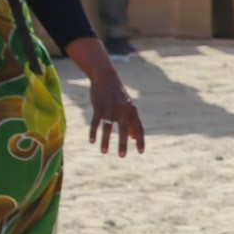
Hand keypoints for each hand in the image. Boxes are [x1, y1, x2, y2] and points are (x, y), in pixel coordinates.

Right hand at [64, 37, 145, 155]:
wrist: (106, 77)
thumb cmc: (118, 95)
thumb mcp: (128, 107)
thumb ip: (132, 122)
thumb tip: (134, 138)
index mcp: (132, 111)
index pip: (139, 128)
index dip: (140, 140)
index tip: (141, 152)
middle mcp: (123, 110)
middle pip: (124, 129)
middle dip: (123, 143)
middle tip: (122, 156)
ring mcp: (110, 108)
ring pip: (108, 127)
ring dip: (105, 141)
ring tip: (104, 152)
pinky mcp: (98, 106)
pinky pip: (96, 122)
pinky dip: (93, 132)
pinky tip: (92, 141)